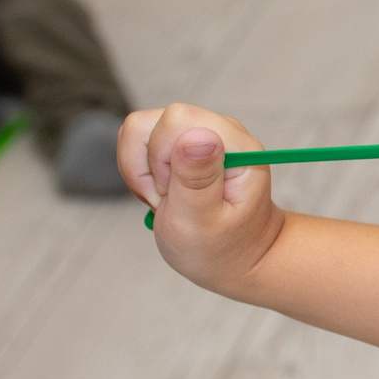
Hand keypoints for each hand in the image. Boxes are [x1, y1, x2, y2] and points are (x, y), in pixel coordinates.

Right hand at [119, 103, 285, 295]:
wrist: (235, 258)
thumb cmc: (221, 247)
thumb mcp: (202, 221)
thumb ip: (197, 178)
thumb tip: (198, 135)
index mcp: (238, 147)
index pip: (178, 120)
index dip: (160, 158)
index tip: (173, 195)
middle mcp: (223, 131)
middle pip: (154, 121)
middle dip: (148, 166)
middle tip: (167, 201)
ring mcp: (202, 133)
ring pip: (140, 129)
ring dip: (141, 170)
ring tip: (165, 200)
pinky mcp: (183, 140)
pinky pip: (140, 139)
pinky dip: (140, 170)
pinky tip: (162, 194)